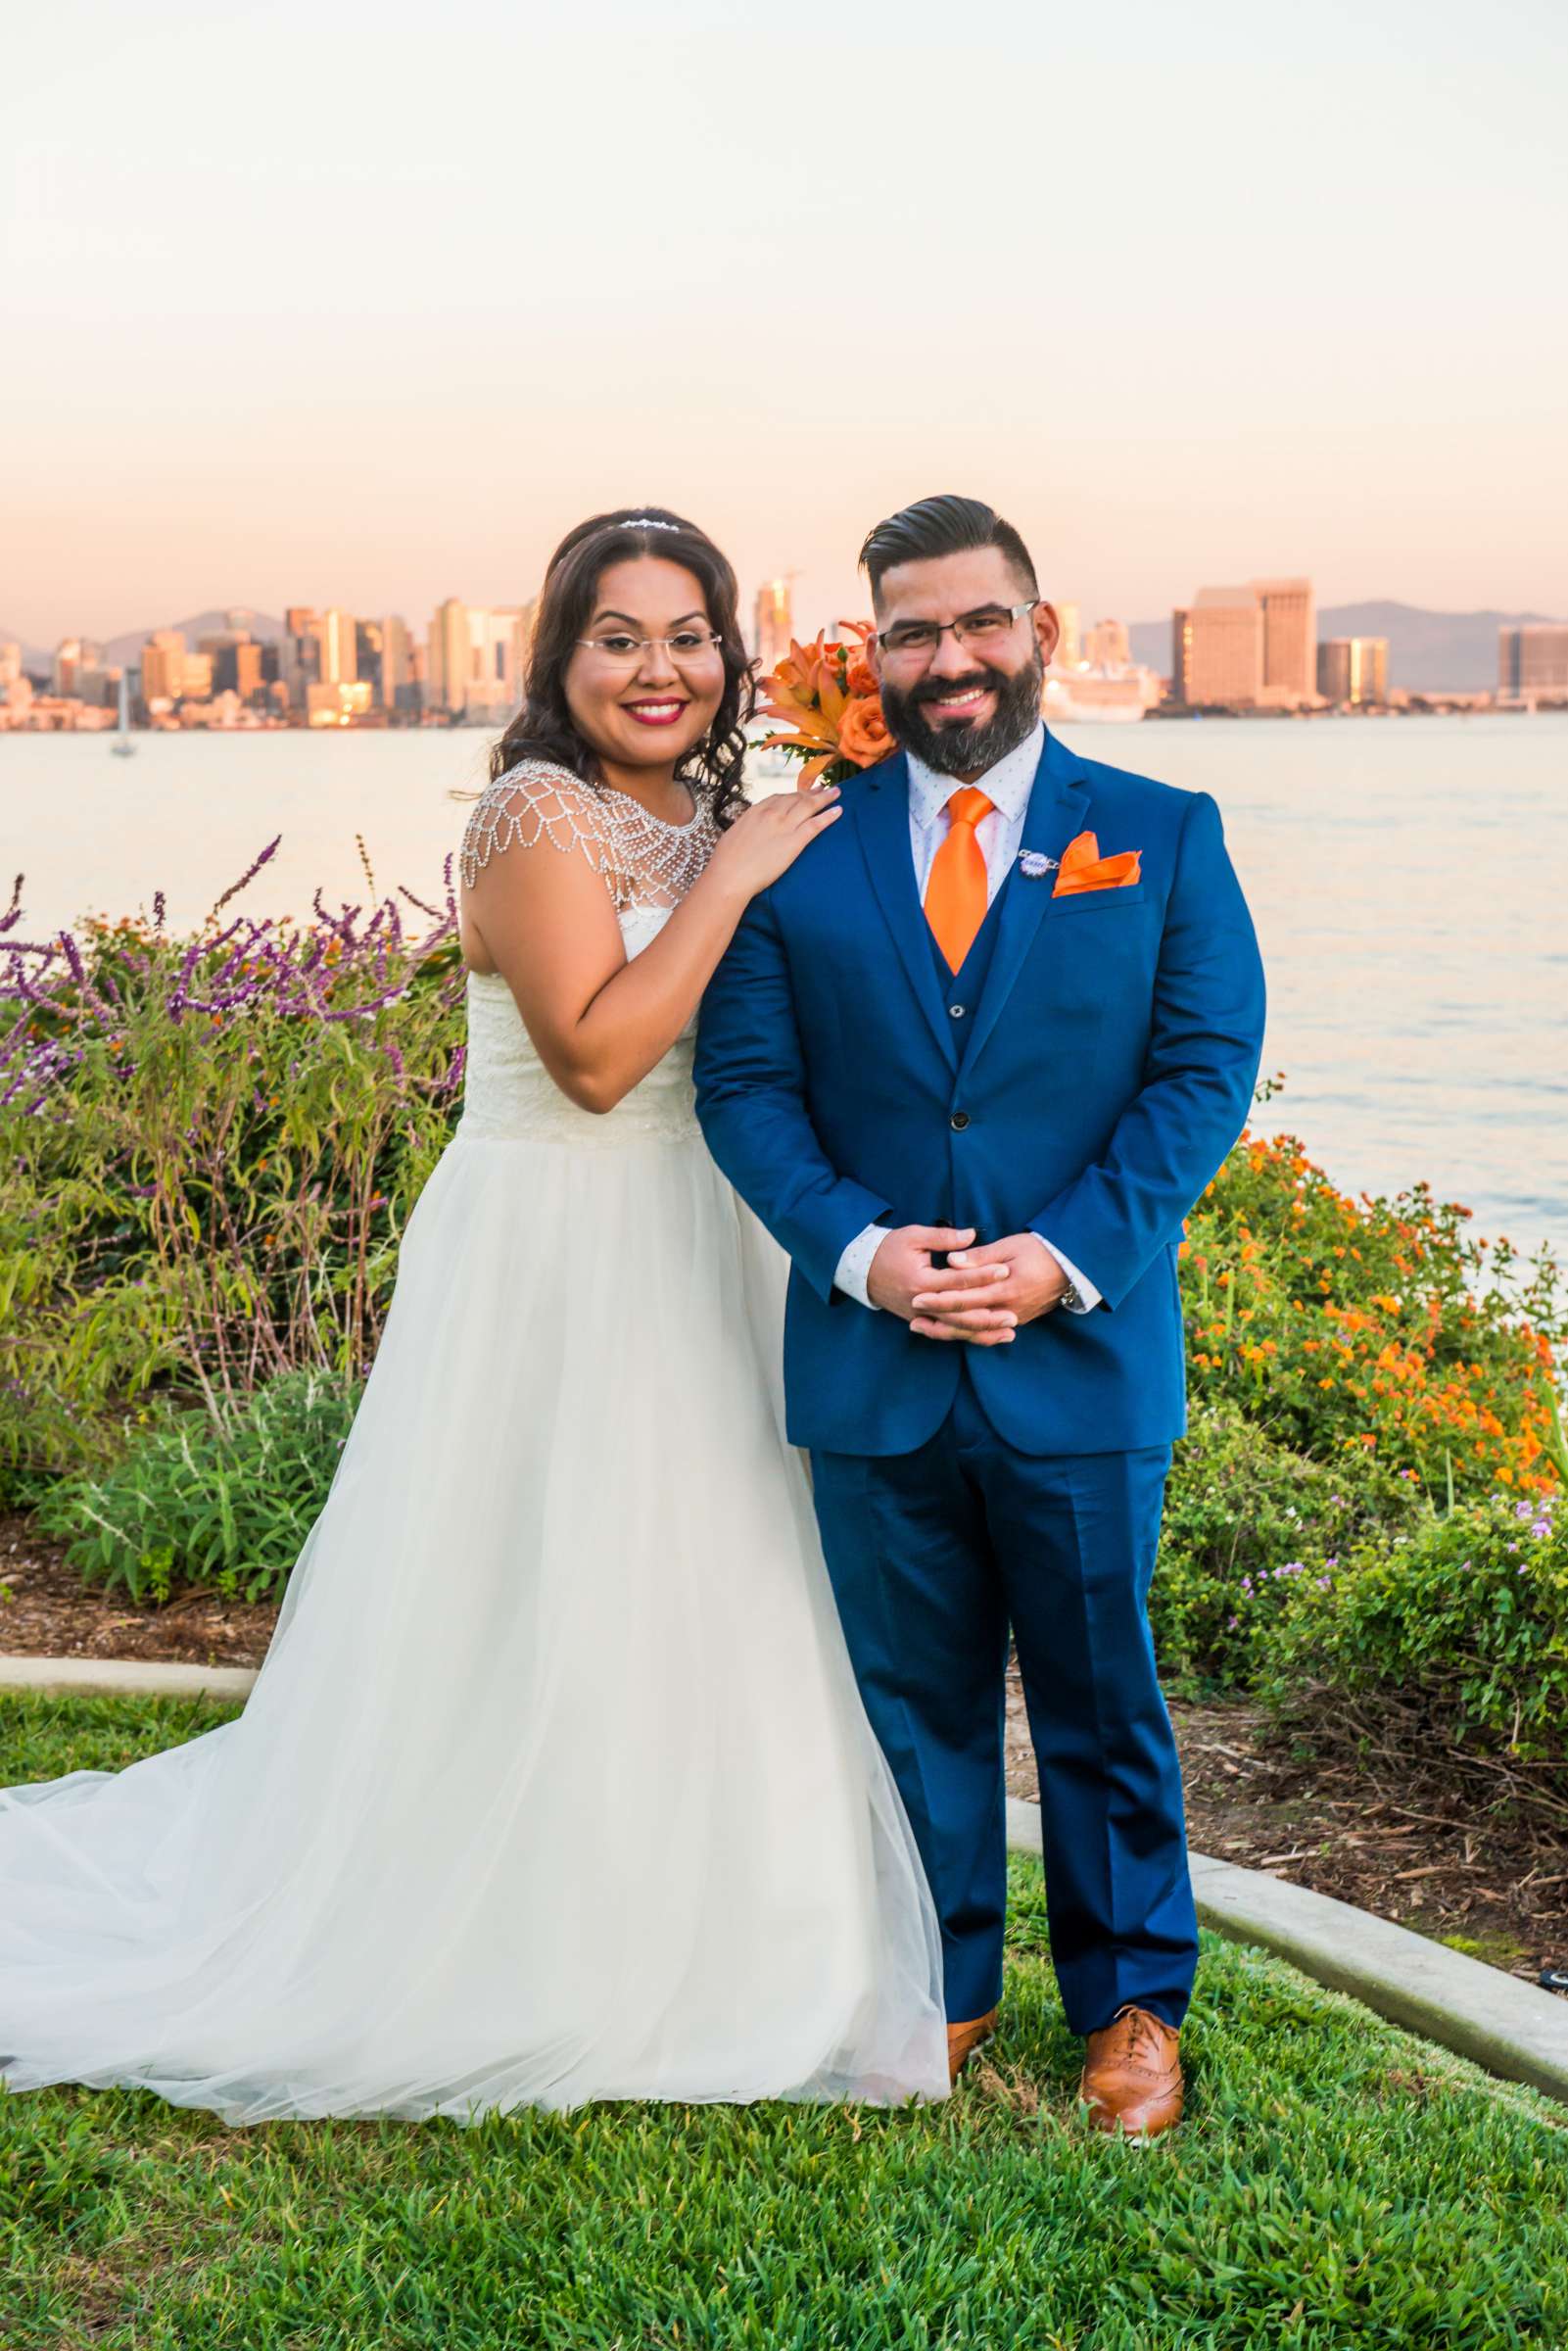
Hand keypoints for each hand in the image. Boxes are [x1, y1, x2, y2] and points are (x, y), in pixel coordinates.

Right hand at [706, 785, 841, 901]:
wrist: (729, 876)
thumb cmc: (725, 861)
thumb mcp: (733, 834)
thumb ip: (745, 828)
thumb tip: (747, 829)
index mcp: (755, 811)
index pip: (779, 798)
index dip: (793, 794)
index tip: (802, 792)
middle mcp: (771, 814)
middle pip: (796, 798)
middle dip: (811, 792)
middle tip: (823, 788)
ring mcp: (784, 826)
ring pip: (809, 806)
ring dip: (825, 797)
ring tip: (836, 792)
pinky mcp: (794, 842)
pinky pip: (815, 824)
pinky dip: (828, 816)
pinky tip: (839, 810)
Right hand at [868, 1225, 1012, 1344]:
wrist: (861, 1271)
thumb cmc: (888, 1249)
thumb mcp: (914, 1236)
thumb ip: (944, 1237)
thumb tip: (972, 1235)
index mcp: (921, 1280)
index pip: (958, 1280)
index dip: (982, 1275)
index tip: (1005, 1270)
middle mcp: (922, 1303)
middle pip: (959, 1314)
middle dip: (988, 1316)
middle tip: (1013, 1315)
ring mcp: (920, 1316)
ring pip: (955, 1329)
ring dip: (982, 1332)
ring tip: (1008, 1332)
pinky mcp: (920, 1322)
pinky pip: (946, 1333)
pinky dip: (967, 1336)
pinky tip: (987, 1337)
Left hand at [909, 1233, 1067, 1342]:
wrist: (1072, 1268)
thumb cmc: (1040, 1251)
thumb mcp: (1011, 1246)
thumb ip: (981, 1257)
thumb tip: (952, 1261)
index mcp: (1005, 1288)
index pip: (965, 1297)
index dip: (939, 1298)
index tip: (917, 1296)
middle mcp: (1008, 1308)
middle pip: (966, 1320)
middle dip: (938, 1320)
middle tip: (912, 1319)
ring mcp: (1014, 1317)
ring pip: (975, 1331)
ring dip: (948, 1331)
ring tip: (924, 1328)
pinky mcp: (1017, 1320)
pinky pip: (986, 1332)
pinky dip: (966, 1333)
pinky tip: (949, 1331)